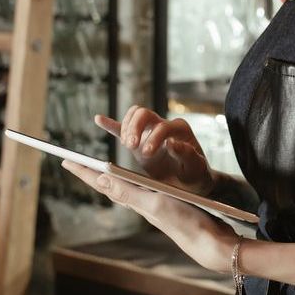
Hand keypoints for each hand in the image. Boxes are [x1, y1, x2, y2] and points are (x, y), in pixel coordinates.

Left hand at [61, 160, 237, 273]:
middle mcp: (138, 201)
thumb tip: (100, 179)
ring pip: (121, 187)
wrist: (208, 240)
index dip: (83, 171)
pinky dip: (128, 181)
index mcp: (133, 199)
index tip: (66, 160)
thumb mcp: (154, 203)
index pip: (102, 183)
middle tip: (74, 162)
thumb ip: (128, 191)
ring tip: (95, 170)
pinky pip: (138, 189)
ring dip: (107, 177)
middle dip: (90, 173)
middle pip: (108, 184)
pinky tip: (131, 181)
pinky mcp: (162, 204)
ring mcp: (150, 203)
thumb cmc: (184, 221)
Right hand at [95, 106, 215, 195]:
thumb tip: (172, 142)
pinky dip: (111, 124)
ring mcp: (150, 131)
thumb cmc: (195, 174)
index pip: (162, 126)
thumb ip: (187, 155)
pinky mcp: (139, 140)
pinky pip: (124, 128)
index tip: (147, 153)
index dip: (153, 137)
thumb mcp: (196, 168)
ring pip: (134, 116)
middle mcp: (164, 125)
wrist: (191, 181)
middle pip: (144, 114)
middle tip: (131, 146)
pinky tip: (99, 119)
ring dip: (126, 127)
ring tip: (127, 145)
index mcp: (179, 129)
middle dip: (135, 128)